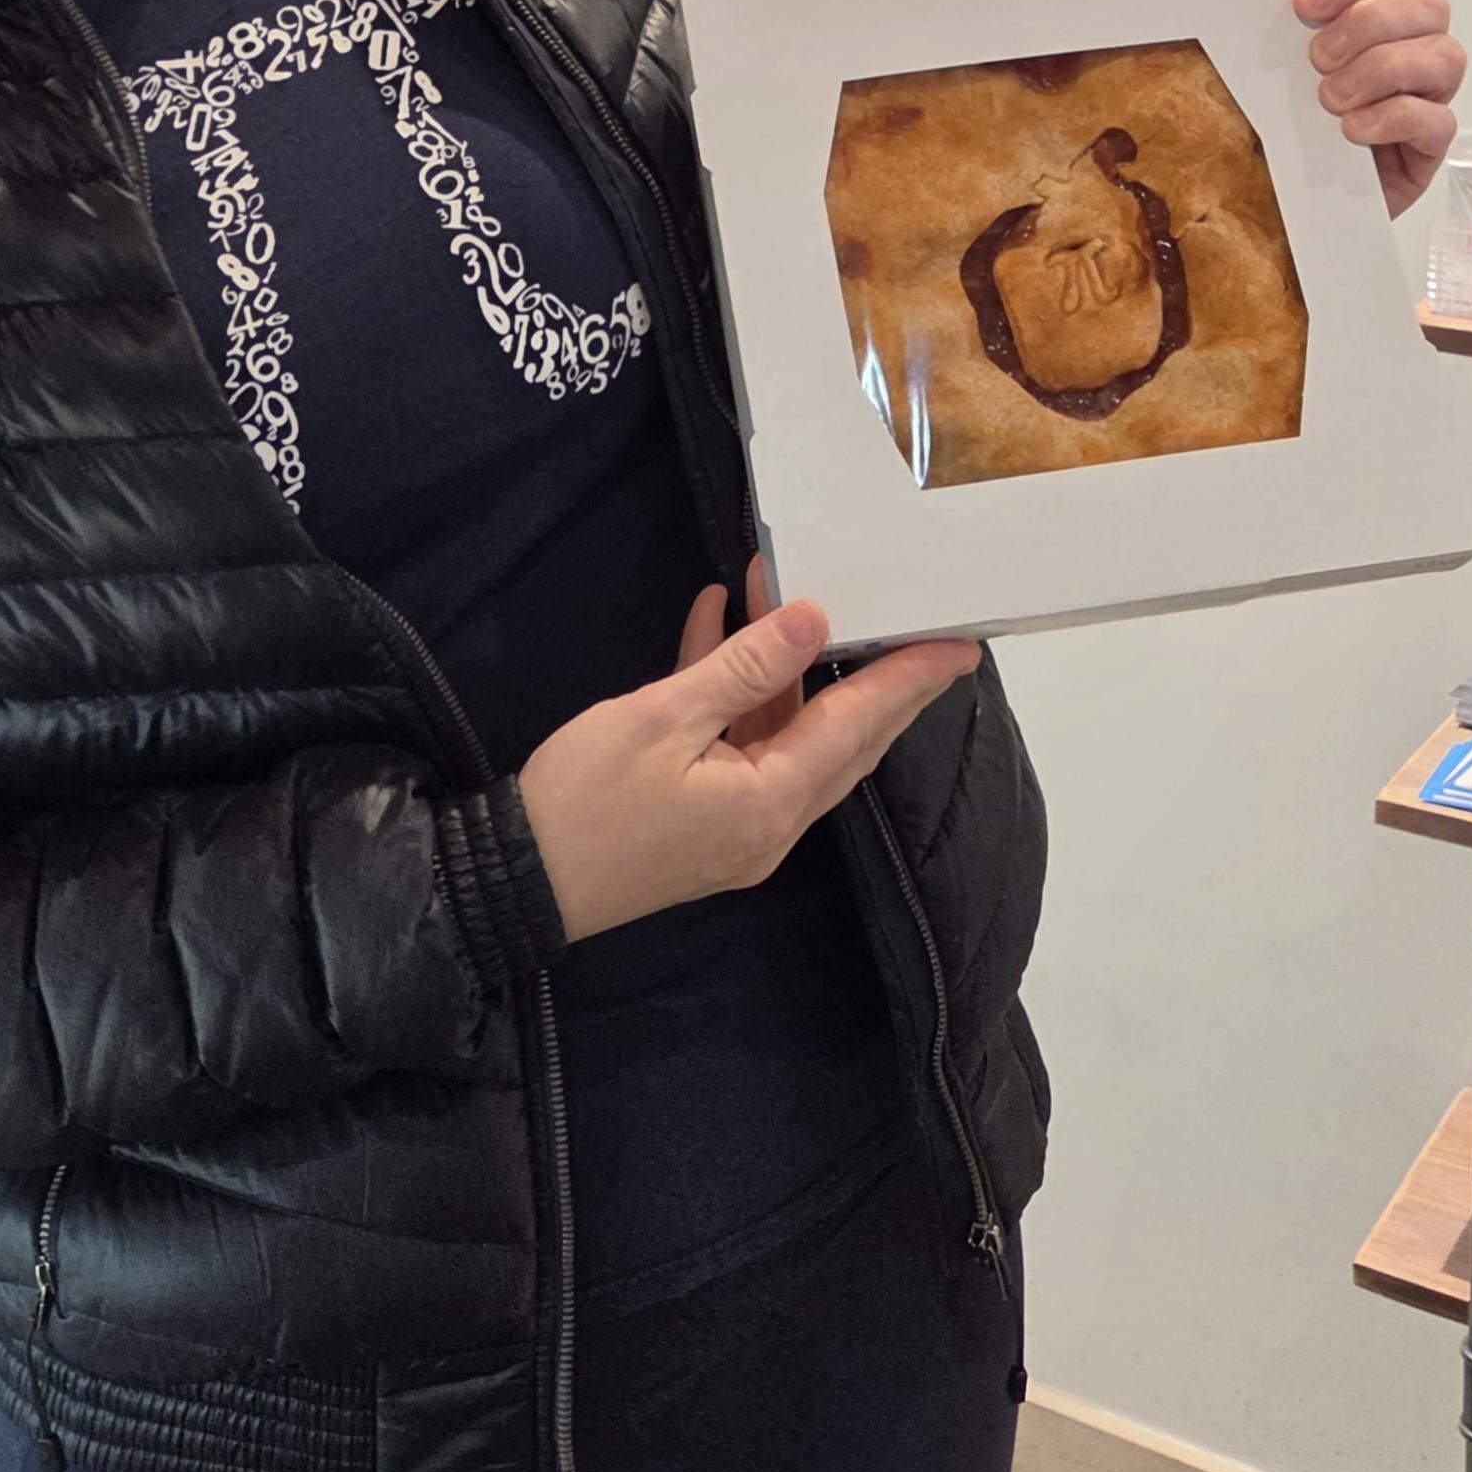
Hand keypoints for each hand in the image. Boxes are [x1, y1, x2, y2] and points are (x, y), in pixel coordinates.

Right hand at [514, 564, 980, 944]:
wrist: (511, 882)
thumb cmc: (585, 801)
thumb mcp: (662, 718)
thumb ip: (745, 668)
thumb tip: (815, 621)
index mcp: (772, 801)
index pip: (858, 726)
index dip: (908, 680)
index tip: (959, 647)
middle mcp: (771, 821)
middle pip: (843, 738)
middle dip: (878, 678)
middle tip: (922, 628)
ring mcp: (737, 825)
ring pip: (789, 733)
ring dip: (788, 665)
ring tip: (786, 589)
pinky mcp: (703, 819)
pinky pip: (740, 744)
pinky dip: (735, 689)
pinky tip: (716, 621)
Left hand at [1266, 0, 1465, 217]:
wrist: (1252, 191)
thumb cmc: (1261, 104)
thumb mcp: (1250, 29)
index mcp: (1368, 10)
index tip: (1303, 0)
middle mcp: (1405, 46)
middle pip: (1427, 5)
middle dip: (1369, 23)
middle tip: (1315, 56)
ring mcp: (1421, 97)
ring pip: (1444, 57)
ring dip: (1383, 70)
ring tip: (1329, 99)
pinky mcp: (1423, 151)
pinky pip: (1438, 122)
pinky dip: (1394, 118)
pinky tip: (1351, 131)